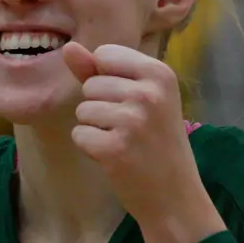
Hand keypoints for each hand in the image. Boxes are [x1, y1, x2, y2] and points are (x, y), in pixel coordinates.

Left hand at [63, 42, 208, 224]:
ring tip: (125, 142)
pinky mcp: (114, 148)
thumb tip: (68, 48)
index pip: (105, 54)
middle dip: (101, 107)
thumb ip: (100, 70)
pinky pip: (79, 134)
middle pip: (90, 85)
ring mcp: (132, 121)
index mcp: (160, 73)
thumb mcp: (141, 98)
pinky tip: (115, 157)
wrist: (175, 195)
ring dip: (95, 128)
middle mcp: (148, 93)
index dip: (107, 79)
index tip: (132, 101)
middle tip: (131, 129)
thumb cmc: (156, 141)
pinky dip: (91, 148)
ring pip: (82, 110)